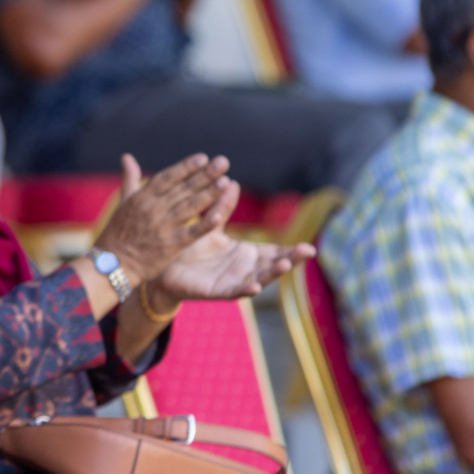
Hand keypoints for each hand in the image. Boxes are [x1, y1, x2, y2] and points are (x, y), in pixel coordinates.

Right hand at [92, 152, 236, 283]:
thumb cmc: (117, 233)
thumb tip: (127, 157)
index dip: (186, 167)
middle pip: (183, 189)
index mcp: (141, 198)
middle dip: (204, 175)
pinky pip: (191, 232)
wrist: (113, 264)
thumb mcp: (122, 203)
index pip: (167, 177)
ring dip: (209, 194)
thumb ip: (129, 179)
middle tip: (223, 162)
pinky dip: (205, 223)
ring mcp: (162, 227)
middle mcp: (153, 209)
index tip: (203, 157)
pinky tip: (219, 214)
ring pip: (190, 206)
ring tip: (226, 182)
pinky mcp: (170, 246)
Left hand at [150, 206, 314, 307]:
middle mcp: (242, 270)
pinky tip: (255, 286)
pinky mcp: (215, 291)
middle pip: (272, 266)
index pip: (273, 252)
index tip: (309, 247)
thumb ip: (221, 207)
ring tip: (285, 265)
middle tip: (307, 252)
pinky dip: (245, 289)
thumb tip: (231, 181)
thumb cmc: (189, 248)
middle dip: (290, 260)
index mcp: (244, 254)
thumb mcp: (210, 226)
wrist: (163, 268)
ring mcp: (231, 281)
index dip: (290, 251)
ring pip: (257, 279)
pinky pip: (232, 292)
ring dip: (271, 273)